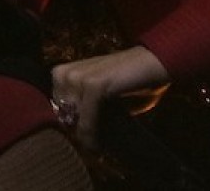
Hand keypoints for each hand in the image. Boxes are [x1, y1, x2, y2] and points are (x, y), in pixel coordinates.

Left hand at [49, 45, 171, 149]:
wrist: (155, 63)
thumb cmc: (130, 83)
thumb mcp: (101, 100)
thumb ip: (85, 112)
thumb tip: (77, 138)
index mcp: (64, 73)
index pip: (55, 110)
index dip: (69, 127)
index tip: (83, 142)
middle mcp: (66, 72)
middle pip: (60, 116)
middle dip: (76, 132)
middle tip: (91, 146)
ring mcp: (78, 76)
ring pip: (72, 120)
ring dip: (84, 136)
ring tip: (96, 147)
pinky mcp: (93, 84)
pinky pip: (86, 120)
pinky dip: (93, 136)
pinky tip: (99, 146)